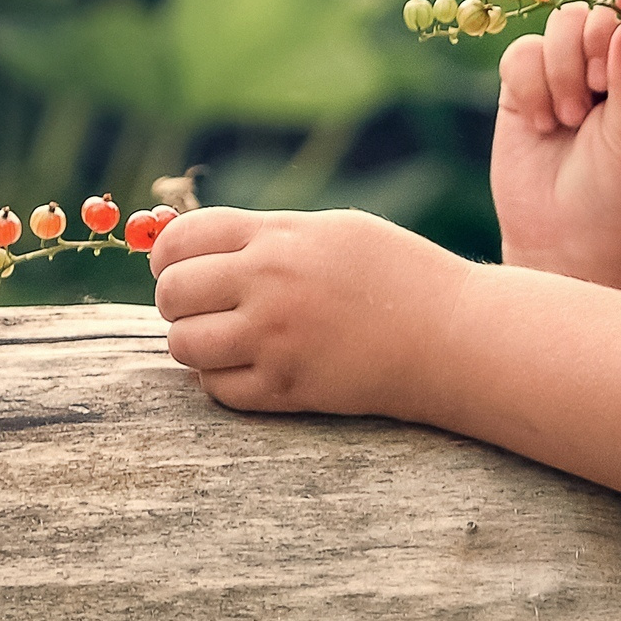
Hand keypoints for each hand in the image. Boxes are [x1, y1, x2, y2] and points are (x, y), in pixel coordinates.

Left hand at [150, 206, 468, 416]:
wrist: (453, 335)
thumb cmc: (398, 275)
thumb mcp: (333, 231)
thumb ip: (266, 234)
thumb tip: (191, 245)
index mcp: (280, 236)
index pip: (181, 239)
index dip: (167, 254)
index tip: (178, 266)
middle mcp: (270, 283)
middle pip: (172, 293)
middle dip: (177, 301)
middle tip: (202, 306)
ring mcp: (276, 339)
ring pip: (183, 345)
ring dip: (196, 343)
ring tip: (227, 338)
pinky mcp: (287, 388)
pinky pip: (217, 388)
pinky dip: (222, 380)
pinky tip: (252, 366)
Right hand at [490, 0, 620, 289]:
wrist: (569, 249)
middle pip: (614, 5)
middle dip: (600, 36)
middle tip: (598, 86)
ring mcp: (576, 70)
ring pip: (564, 20)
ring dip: (563, 66)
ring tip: (570, 120)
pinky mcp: (530, 85)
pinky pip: (522, 51)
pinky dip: (530, 83)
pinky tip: (543, 124)